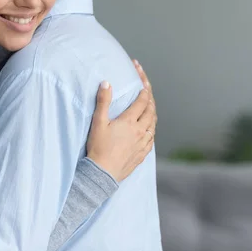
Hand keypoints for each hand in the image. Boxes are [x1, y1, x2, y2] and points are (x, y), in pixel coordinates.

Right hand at [86, 62, 156, 181]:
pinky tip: (148, 129)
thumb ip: (103, 102)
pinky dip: (151, 128)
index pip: (142, 100)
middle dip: (149, 97)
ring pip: (153, 124)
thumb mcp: (98, 122)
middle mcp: (141, 131)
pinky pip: (152, 137)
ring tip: (149, 106)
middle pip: (151, 110)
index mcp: (130, 121)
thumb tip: (107, 83)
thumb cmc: (98, 147)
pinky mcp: (142, 154)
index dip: (143, 86)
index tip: (141, 76)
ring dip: (152, 112)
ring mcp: (143, 143)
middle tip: (146, 88)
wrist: (102, 173)